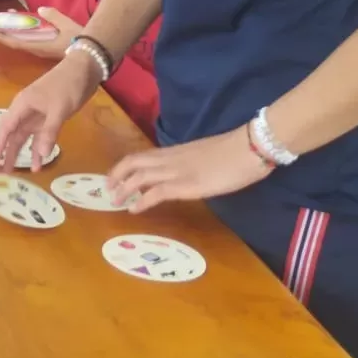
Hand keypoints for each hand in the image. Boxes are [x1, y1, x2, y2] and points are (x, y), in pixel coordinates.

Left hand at [0, 6, 81, 59]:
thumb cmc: (79, 40)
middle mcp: (36, 48)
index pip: (14, 43)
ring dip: (8, 27)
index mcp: (39, 46)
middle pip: (13, 40)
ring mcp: (40, 47)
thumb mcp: (67, 26)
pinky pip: (27, 37)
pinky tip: (16, 17)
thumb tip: (41, 9)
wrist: (92, 53)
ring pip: (19, 38)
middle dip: (0, 29)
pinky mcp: (45, 45)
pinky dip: (20, 27)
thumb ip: (53, 16)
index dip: (0, 36)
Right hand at [0, 53, 99, 173]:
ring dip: (15, 154)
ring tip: (10, 174)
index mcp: (21, 106)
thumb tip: (41, 155)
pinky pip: (36, 138)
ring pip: (19, 138)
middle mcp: (23, 112)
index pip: (3, 131)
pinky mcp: (46, 119)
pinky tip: (38, 165)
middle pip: (6, 135)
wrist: (83, 69)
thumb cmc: (68, 85)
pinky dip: (36, 151)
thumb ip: (49, 131)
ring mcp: (34, 116)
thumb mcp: (60, 108)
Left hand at [106, 127, 274, 213]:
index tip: (115, 175)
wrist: (250, 148)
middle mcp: (170, 159)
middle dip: (116, 175)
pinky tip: (134, 209)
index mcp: (175, 151)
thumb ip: (190, 163)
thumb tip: (185, 174)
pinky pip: (156, 192)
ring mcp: (177, 171)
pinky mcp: (186, 184)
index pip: (142, 155)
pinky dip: (141, 200)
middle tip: (108, 189)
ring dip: (124, 188)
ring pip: (139, 176)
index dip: (125, 165)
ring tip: (115, 200)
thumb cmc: (234, 152)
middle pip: (133, 162)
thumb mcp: (205, 156)